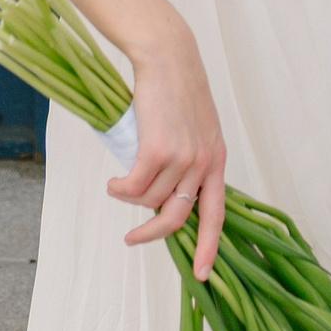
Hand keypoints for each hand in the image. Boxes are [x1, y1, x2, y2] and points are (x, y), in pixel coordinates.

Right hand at [113, 21, 227, 278]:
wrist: (168, 56)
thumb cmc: (176, 91)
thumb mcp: (195, 128)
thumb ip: (188, 161)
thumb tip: (163, 200)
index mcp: (216, 160)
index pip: (217, 214)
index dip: (208, 247)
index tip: (202, 275)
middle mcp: (204, 162)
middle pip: (176, 218)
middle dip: (152, 235)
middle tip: (131, 240)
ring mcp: (182, 156)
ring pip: (149, 200)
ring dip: (129, 198)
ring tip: (119, 184)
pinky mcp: (158, 148)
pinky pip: (133, 186)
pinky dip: (119, 188)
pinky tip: (114, 182)